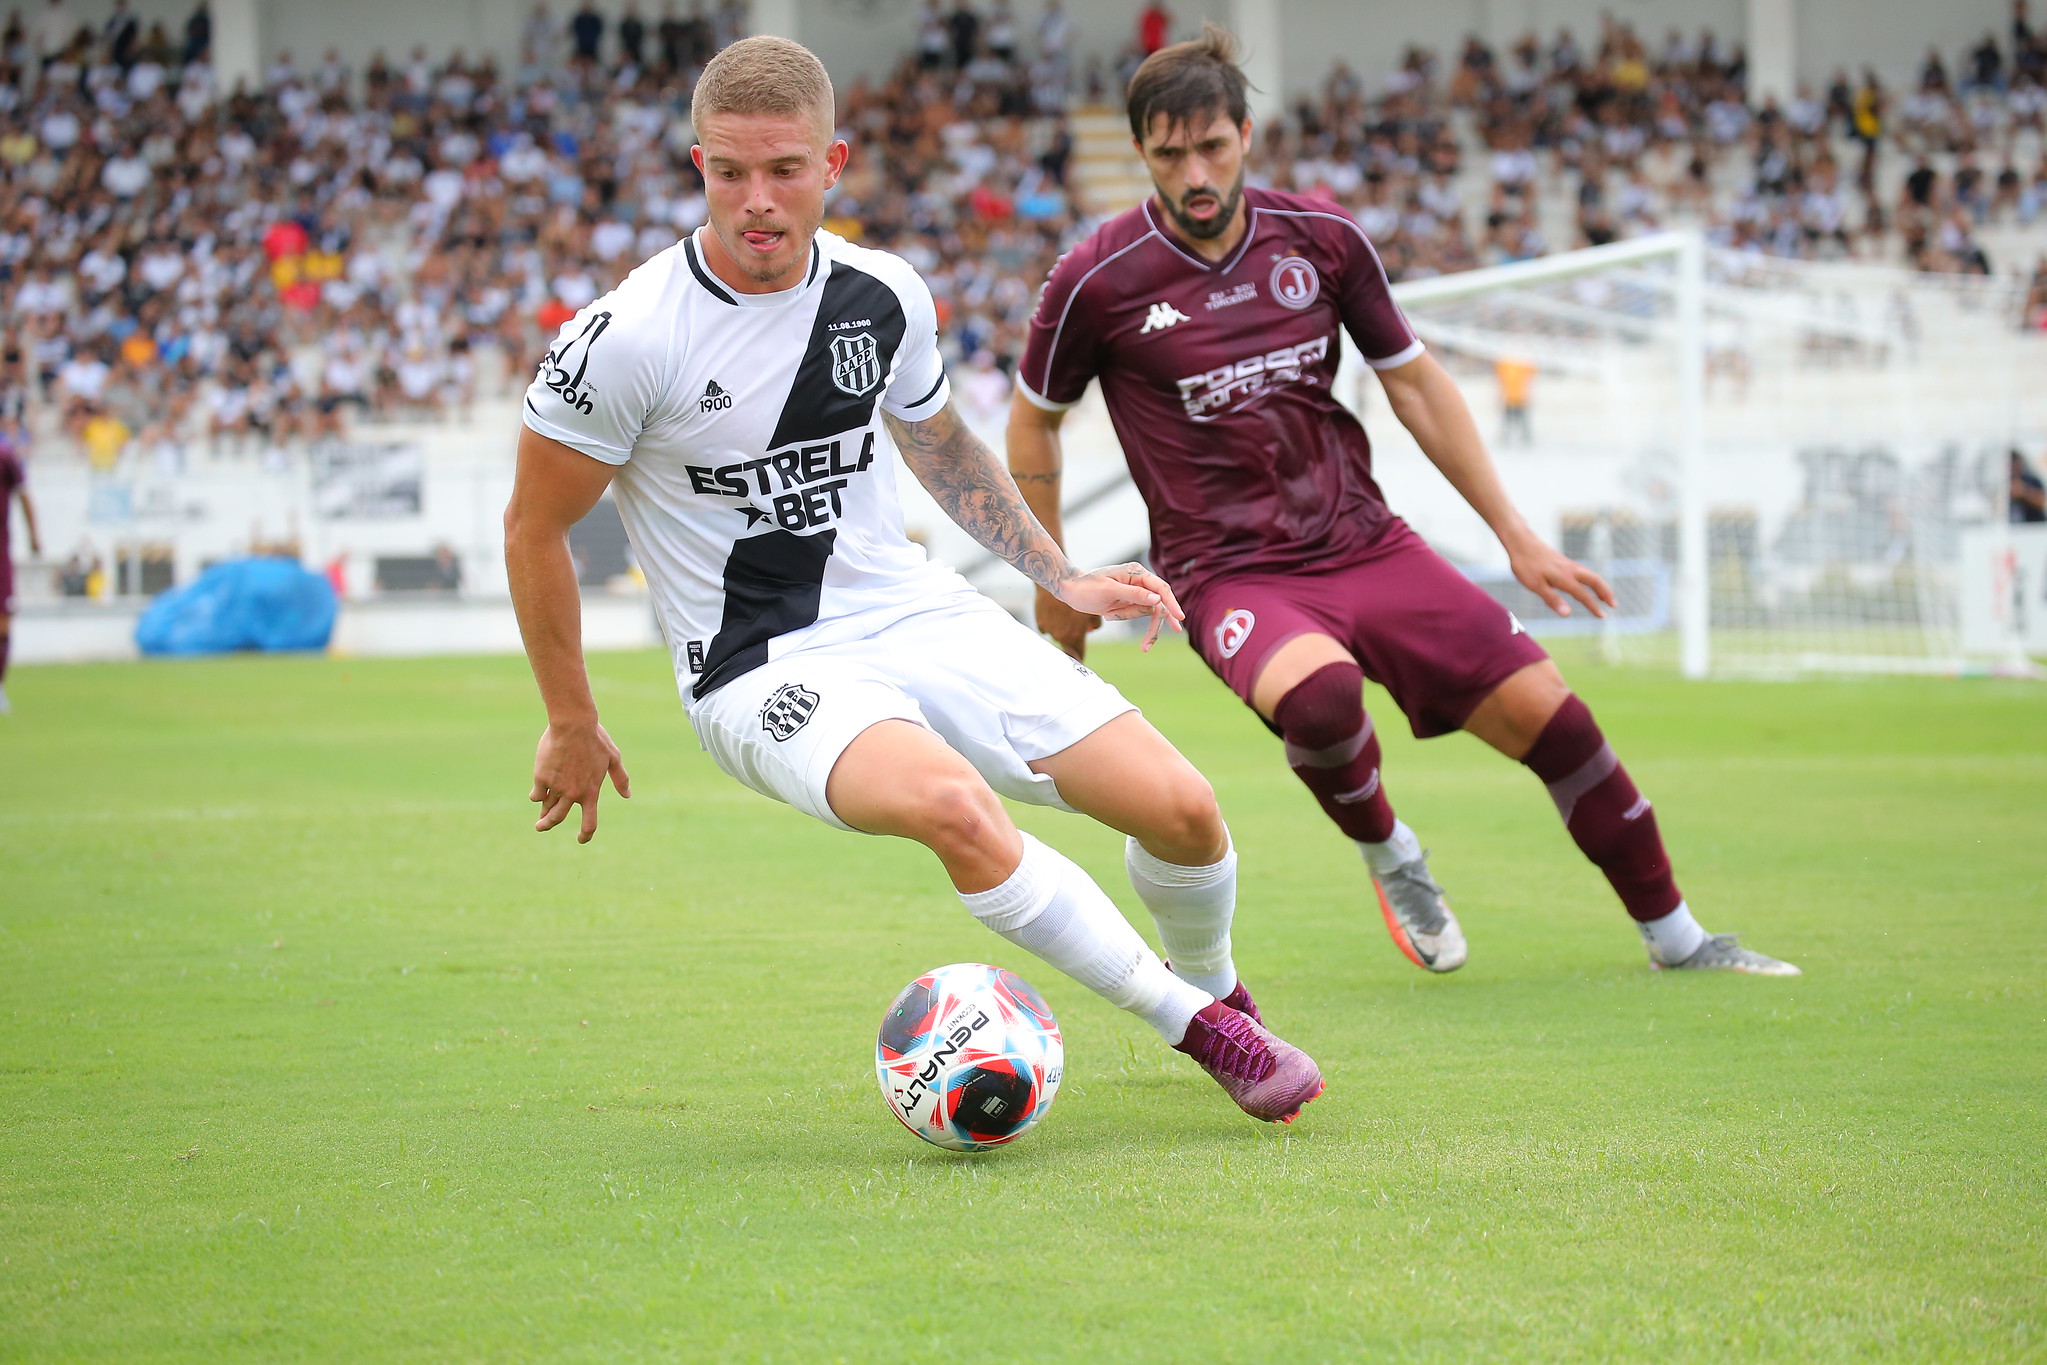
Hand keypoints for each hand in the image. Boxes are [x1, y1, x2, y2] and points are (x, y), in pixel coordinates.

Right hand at [530, 720, 630, 842]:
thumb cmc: (595, 740)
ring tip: (539, 819)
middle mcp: (572, 794)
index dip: (586, 835)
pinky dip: (536, 796)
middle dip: (548, 825)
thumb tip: (628, 795)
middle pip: (558, 818)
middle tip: (541, 827)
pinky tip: (536, 796)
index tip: (581, 839)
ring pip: (546, 808)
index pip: (590, 822)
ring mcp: (555, 787)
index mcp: (590, 792)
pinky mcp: (541, 778)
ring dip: (542, 815)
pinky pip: (536, 794)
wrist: (573, 725)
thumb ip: (620, 778)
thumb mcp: (613, 758)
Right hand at [1035, 587, 1100, 660]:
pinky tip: (1054, 610)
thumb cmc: (1079, 594)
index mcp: (1075, 636)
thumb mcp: (1093, 609)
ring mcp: (1049, 630)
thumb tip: (1091, 630)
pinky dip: (1051, 622)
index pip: (1078, 656)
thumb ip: (1095, 624)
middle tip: (1073, 627)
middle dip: (1071, 639)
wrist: (1057, 582)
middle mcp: (1060, 636)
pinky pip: (1047, 627)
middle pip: (1067, 645)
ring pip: (1056, 634)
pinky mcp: (1040, 623)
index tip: (1080, 660)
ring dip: (1060, 628)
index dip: (1080, 658)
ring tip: (1064, 613)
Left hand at [1054, 562, 1184, 650]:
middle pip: (1158, 605)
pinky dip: (1123, 617)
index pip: (1161, 589)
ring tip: (1108, 614)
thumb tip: (1157, 599)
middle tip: (1147, 646)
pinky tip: (1108, 615)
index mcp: (1136, 572)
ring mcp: (1135, 591)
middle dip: (1153, 624)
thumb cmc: (1087, 587)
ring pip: (1146, 611)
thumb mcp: (1109, 591)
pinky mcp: (1129, 601)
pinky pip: (1135, 613)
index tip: (1180, 618)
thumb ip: (1135, 594)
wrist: (1070, 589)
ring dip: (1127, 616)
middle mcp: (1139, 580)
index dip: (1172, 604)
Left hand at [1508, 539, 1615, 618]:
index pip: (1583, 595)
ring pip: (1590, 575)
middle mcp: (1571, 570)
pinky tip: (1586, 585)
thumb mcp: (1535, 585)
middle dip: (1606, 593)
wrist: (1521, 541)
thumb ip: (1552, 599)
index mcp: (1565, 578)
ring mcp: (1568, 564)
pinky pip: (1583, 572)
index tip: (1602, 617)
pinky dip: (1591, 580)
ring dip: (1600, 586)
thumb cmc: (1525, 564)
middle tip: (1613, 604)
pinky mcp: (1563, 562)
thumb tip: (1567, 614)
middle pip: (1595, 581)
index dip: (1594, 607)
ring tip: (1604, 597)